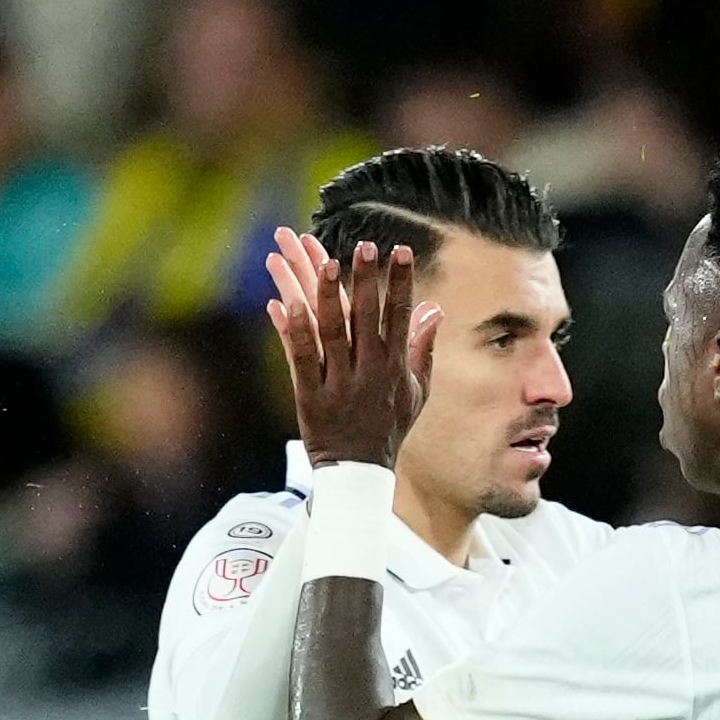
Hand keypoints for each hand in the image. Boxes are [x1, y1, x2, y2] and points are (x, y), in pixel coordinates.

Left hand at [264, 227, 438, 467]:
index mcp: (395, 368)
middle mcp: (369, 372)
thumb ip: (422, 348)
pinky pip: (301, 358)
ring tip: (323, 261)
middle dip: (366, 280)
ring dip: (328, 296)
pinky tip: (284, 302)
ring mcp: (339, 384)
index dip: (401, 283)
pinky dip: (293, 330)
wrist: (357, 473)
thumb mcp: (415, 391)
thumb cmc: (387, 427)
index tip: (401, 251)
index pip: (400, 317)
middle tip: (365, 246)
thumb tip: (434, 308)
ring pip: (332, 332)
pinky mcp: (310, 395)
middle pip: (368, 318)